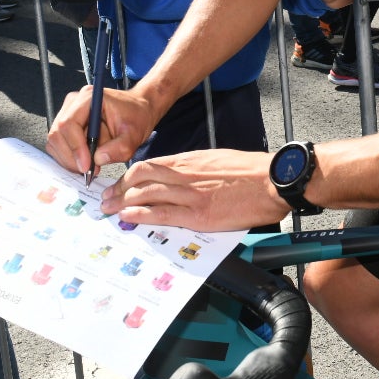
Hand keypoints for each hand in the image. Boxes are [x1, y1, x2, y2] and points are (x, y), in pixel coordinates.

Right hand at [46, 84, 158, 173]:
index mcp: (88, 98)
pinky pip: (59, 146)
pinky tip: (86, 161)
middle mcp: (73, 103)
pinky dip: (69, 158)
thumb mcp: (134, 134)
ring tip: (91, 166)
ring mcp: (67, 113)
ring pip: (55, 142)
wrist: (136, 111)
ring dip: (70, 160)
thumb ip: (120, 148)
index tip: (87, 166)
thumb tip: (97, 159)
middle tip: (89, 171)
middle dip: (71, 157)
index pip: (69, 124)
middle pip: (58, 134)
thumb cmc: (135, 117)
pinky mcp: (66, 126)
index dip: (75, 148)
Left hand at [100, 148, 289, 230]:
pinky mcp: (199, 214)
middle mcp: (185, 175)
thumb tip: (178, 178)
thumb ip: (195, 169)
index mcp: (189, 161)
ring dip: (123, 202)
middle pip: (140, 178)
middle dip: (118, 189)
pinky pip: (162, 213)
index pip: (148, 166)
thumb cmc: (250, 171)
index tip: (118, 185)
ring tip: (110, 211)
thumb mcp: (217, 161)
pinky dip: (141, 215)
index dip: (127, 176)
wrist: (272, 181)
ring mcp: (190, 195)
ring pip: (146, 194)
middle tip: (106, 200)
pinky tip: (128, 217)